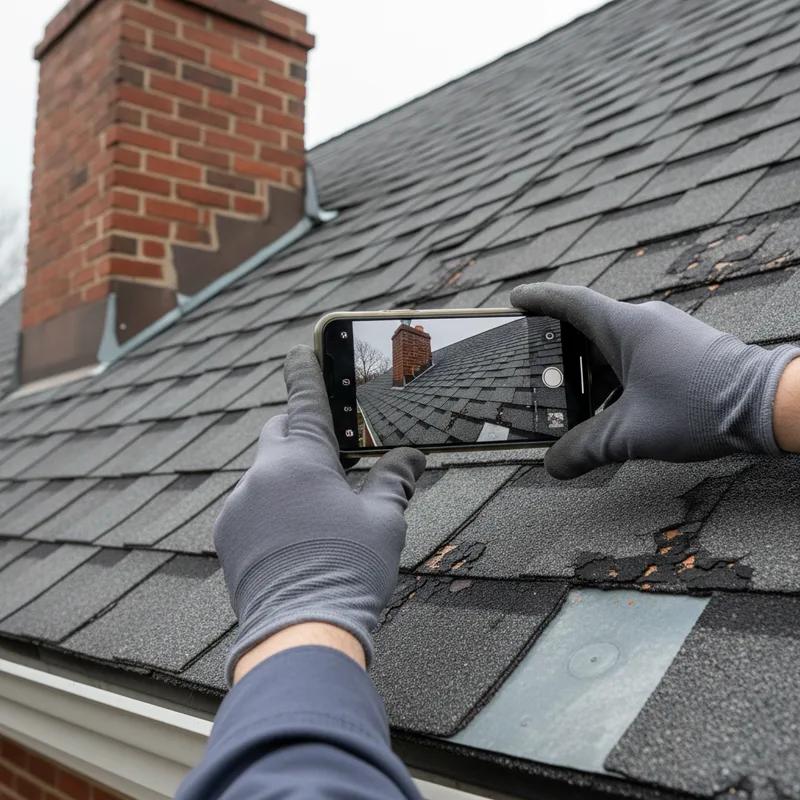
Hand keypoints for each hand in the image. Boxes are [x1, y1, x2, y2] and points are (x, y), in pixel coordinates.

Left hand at [215, 345, 425, 683]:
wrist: (302, 630)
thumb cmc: (348, 569)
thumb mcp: (383, 520)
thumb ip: (394, 480)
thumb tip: (412, 458)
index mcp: (302, 460)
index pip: (305, 403)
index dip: (305, 374)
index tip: (297, 352)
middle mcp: (262, 474)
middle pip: (278, 433)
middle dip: (299, 432)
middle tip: (327, 453)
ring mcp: (238, 505)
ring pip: (264, 473)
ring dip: (286, 479)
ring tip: (315, 515)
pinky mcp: (226, 535)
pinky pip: (249, 505)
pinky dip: (269, 509)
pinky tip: (293, 540)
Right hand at [511, 283, 799, 478]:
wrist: (768, 405)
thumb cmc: (703, 406)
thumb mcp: (631, 433)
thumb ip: (584, 448)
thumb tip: (553, 465)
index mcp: (626, 326)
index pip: (570, 302)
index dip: (538, 300)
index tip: (515, 300)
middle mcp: (645, 322)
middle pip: (588, 329)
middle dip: (562, 354)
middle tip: (539, 375)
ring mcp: (665, 334)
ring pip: (613, 348)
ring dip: (592, 374)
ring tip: (577, 406)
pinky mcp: (681, 350)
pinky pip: (636, 357)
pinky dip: (617, 380)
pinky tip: (615, 410)